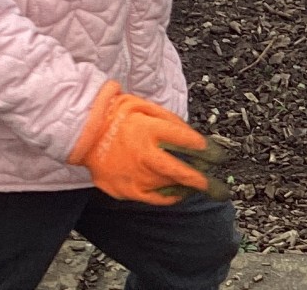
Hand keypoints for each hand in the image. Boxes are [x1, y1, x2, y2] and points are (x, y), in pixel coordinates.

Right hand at [68, 82, 230, 204]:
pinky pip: (154, 198)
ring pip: (170, 187)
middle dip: (205, 182)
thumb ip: (172, 122)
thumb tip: (193, 137)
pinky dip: (170, 196)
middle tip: (221, 189)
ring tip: (201, 188)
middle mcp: (144, 155)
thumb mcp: (148, 107)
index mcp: (150, 130)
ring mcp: (134, 175)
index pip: (188, 143)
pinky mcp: (125, 189)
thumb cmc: (118, 116)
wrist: (84, 133)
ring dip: (188, 188)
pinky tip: (180, 193)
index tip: (220, 156)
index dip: (209, 151)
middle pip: (182, 172)